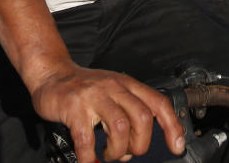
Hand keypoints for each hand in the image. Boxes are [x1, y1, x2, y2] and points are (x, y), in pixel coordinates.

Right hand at [30, 63, 184, 162]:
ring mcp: (94, 97)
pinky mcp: (73, 108)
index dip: (172, 126)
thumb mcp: (113, 92)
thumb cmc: (85, 89)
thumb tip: (136, 146)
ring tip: (108, 155)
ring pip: (120, 127)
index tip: (176, 146)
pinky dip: (89, 157)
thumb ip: (128, 113)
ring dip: (117, 150)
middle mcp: (114, 88)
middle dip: (140, 144)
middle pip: (143, 118)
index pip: (159, 103)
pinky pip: (86, 139)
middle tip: (127, 154)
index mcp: (128, 85)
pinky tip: (88, 161)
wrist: (52, 74)